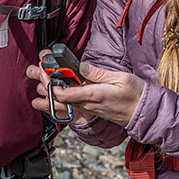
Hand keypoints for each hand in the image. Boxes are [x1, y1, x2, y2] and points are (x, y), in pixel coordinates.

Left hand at [25, 58, 144, 128]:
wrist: (144, 112)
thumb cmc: (135, 95)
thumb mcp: (120, 78)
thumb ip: (97, 73)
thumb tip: (79, 67)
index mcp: (94, 95)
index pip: (63, 93)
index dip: (50, 81)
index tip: (45, 69)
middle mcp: (88, 105)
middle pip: (59, 99)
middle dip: (44, 86)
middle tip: (34, 72)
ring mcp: (89, 109)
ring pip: (63, 106)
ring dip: (48, 98)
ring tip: (37, 91)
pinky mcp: (90, 110)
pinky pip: (71, 109)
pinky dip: (60, 104)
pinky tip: (53, 101)